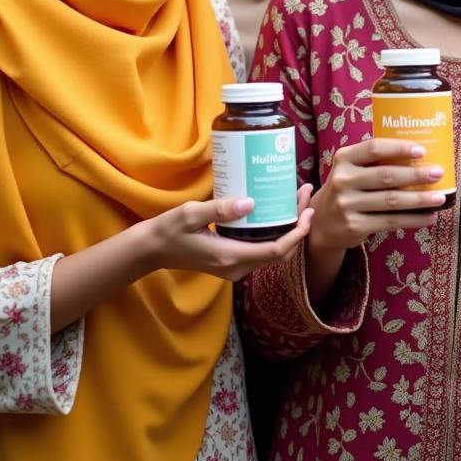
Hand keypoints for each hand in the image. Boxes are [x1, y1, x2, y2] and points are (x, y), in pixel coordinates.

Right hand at [141, 185, 315, 281]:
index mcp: (230, 257)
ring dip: (288, 227)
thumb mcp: (190, 214)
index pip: (276, 251)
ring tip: (296, 198)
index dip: (297, 233)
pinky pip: (262, 249)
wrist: (151, 251)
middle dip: (298, 224)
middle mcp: (237, 267)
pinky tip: (275, 210)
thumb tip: (250, 202)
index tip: (309, 211)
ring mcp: (235, 267)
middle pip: (280, 250)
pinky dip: (274, 231)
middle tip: (304, 194)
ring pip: (272, 250)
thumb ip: (220, 209)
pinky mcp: (232, 261)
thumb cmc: (168, 230)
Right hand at [307, 138, 446, 252]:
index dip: (399, 148)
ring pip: (392, 201)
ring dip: (420, 200)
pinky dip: (413, 219)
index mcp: (344, 158)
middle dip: (416, 175)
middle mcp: (343, 180)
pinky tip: (429, 217)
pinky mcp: (355, 226)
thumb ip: (374, 161)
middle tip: (438, 173)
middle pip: (386, 176)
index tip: (422, 150)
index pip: (374, 148)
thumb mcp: (351, 169)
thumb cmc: (347, 188)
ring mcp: (347, 205)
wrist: (321, 222)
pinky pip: (390, 222)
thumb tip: (420, 156)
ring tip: (441, 197)